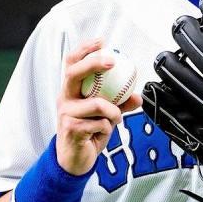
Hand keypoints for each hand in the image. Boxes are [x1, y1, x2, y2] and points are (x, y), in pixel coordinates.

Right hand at [56, 38, 142, 175]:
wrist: (75, 160)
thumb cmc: (88, 132)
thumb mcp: (105, 115)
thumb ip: (119, 104)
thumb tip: (138, 96)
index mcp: (71, 90)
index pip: (72, 63)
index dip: (84, 49)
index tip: (102, 41)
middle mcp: (65, 98)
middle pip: (74, 73)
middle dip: (93, 63)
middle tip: (111, 61)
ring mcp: (66, 113)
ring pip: (96, 103)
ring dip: (112, 111)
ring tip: (115, 118)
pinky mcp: (70, 128)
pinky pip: (99, 123)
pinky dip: (107, 127)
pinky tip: (101, 133)